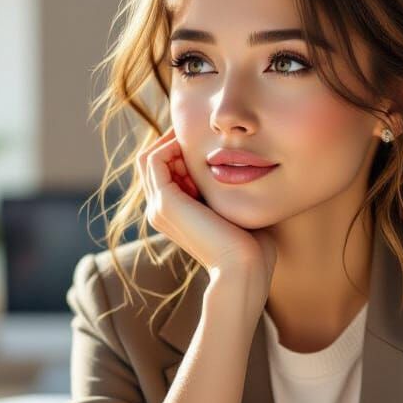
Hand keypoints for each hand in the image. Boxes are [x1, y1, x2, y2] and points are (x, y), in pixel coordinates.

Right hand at [136, 126, 277, 295]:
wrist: (244, 268)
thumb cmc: (251, 245)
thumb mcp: (236, 209)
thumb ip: (229, 191)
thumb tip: (245, 168)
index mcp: (175, 215)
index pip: (165, 171)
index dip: (183, 152)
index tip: (210, 142)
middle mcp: (160, 211)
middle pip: (155, 162)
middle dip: (176, 143)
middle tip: (204, 133)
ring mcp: (159, 207)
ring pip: (151, 158)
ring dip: (174, 143)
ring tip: (201, 138)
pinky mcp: (165, 202)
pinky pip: (154, 159)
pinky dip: (170, 145)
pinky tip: (197, 145)